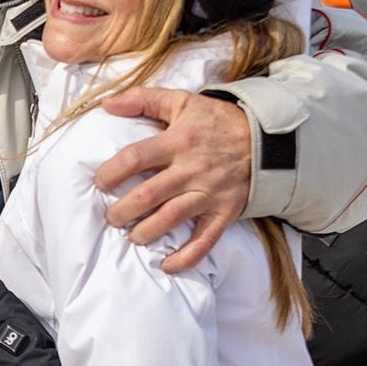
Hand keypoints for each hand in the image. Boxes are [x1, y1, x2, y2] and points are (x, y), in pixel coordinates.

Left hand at [93, 87, 253, 272]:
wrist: (266, 139)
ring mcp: (209, 193)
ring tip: (132, 236)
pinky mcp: (224, 212)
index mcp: (177, 141)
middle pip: (148, 194)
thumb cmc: (217, 121)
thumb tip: (107, 104)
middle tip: (111, 217)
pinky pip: (205, 240)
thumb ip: (144, 99)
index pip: (135, 158)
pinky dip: (186, 257)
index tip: (100, 183)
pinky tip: (167, 266)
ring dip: (145, 232)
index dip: (111, 173)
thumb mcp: (182, 101)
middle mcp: (191, 169)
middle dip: (123, 211)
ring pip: (171, 219)